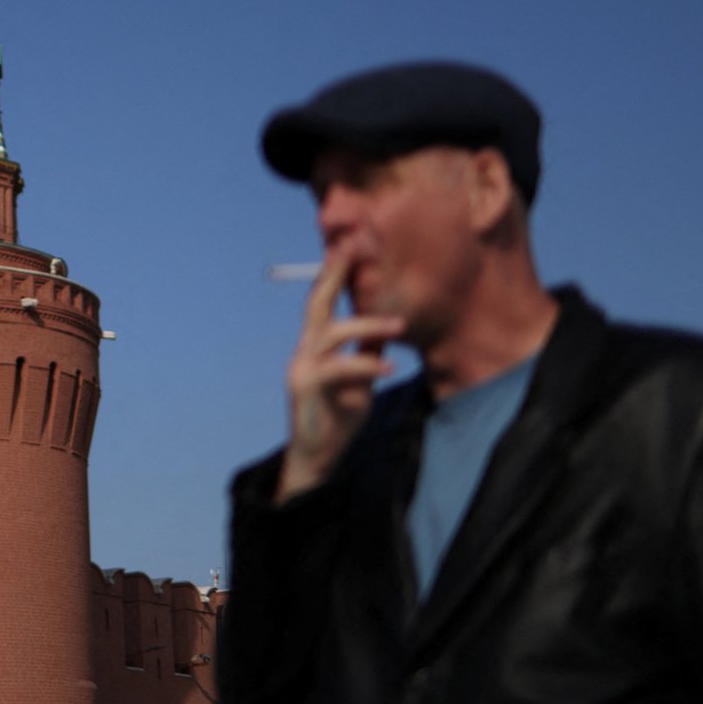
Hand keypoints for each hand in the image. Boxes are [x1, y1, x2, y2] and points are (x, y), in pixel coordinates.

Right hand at [277, 256, 403, 502]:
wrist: (317, 456)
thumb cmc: (338, 416)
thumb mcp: (360, 379)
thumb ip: (367, 352)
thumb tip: (387, 326)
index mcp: (313, 346)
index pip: (320, 303)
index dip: (332, 275)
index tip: (345, 247)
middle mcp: (303, 351)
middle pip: (316, 305)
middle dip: (333, 275)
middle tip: (352, 249)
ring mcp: (301, 368)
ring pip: (333, 334)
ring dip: (368, 325)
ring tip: (400, 325)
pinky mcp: (307, 389)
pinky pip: (339, 369)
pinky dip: (367, 364)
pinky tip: (390, 366)